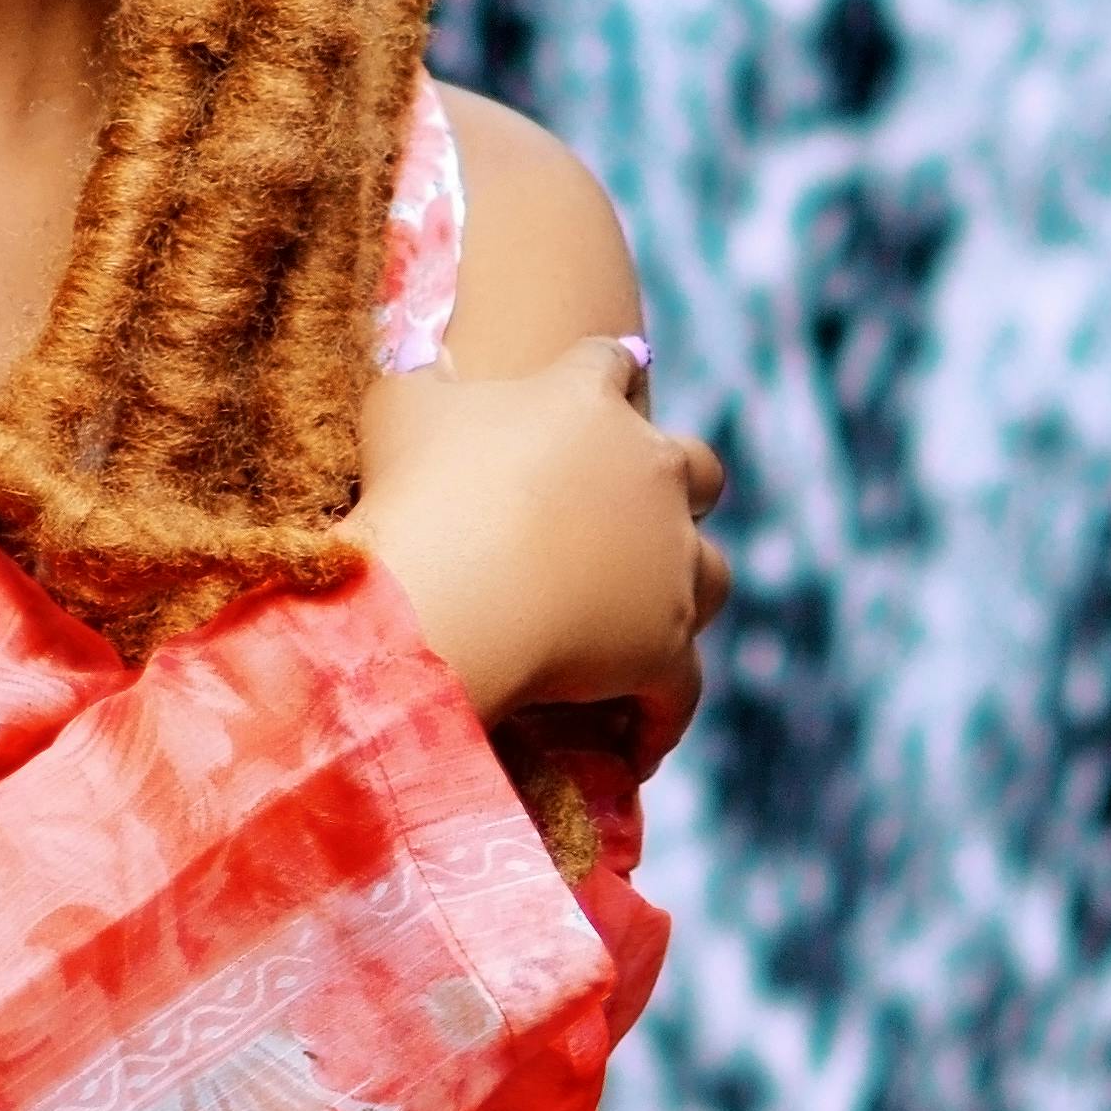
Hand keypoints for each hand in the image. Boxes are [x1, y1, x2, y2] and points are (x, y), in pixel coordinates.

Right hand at [347, 346, 728, 727]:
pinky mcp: (668, 643)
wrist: (443, 597)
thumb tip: (436, 374)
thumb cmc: (413, 492)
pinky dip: (660, 714)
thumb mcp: (400, 409)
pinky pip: (680, 686)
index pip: (610, 364)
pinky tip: (637, 746)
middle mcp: (649, 470)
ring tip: (651, 620)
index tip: (594, 383)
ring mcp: (670, 559)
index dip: (602, 376)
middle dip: (680, 482)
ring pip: (710, 571)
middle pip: (698, 465)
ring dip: (684, 591)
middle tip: (639, 511)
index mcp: (585, 399)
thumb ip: (427, 384)